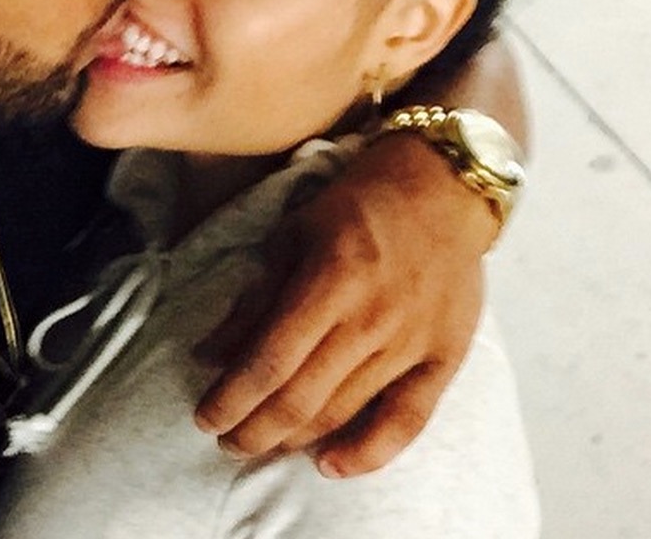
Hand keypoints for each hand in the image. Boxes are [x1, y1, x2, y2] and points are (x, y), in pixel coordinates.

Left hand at [193, 131, 496, 476]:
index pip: (269, 360)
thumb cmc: (359, 201)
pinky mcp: (445, 356)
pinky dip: (369, 452)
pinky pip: (408, 421)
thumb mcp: (294, 231)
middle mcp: (372, 318)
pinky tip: (330, 466)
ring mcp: (412, 342)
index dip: (232, 398)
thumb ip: (256, 295)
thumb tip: (210, 352)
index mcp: (331, 279)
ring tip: (262, 445)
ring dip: (295, 439)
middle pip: (302, 397)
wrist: (443, 185)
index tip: (205, 417)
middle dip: (254, 429)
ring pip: (344, 412)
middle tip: (226, 440)